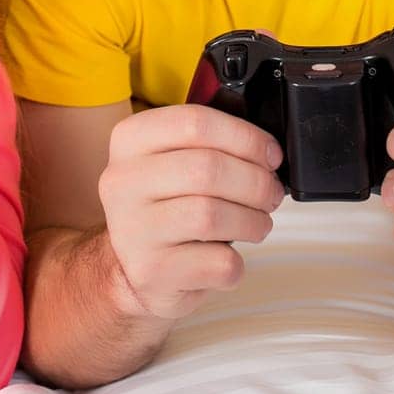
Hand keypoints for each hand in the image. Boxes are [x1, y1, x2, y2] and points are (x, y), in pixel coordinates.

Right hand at [96, 103, 285, 320]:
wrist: (135, 269)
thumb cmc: (168, 208)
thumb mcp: (172, 163)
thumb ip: (210, 147)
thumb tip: (267, 151)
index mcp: (130, 141)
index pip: (195, 123)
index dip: (246, 138)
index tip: (271, 155)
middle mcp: (123, 181)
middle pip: (208, 168)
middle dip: (256, 182)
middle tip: (271, 194)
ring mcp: (133, 229)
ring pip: (212, 215)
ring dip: (252, 221)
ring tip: (258, 224)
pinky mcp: (152, 271)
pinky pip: (216, 262)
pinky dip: (235, 262)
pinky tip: (226, 257)